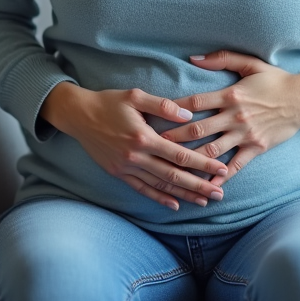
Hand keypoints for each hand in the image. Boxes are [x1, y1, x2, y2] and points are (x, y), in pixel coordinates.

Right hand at [40, 82, 229, 210]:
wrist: (78, 115)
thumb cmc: (108, 102)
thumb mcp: (135, 95)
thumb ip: (163, 105)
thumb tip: (189, 115)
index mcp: (143, 136)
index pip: (180, 155)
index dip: (203, 164)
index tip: (222, 169)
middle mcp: (136, 156)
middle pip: (173, 176)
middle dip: (199, 185)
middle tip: (219, 194)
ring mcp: (126, 167)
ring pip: (160, 186)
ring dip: (183, 195)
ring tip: (204, 201)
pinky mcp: (118, 173)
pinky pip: (142, 189)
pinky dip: (159, 198)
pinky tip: (174, 204)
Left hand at [162, 50, 299, 186]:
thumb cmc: (276, 79)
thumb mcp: (250, 63)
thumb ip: (221, 59)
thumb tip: (193, 58)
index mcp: (230, 94)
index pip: (195, 103)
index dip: (173, 108)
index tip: (154, 114)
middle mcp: (235, 116)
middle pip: (197, 129)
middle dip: (173, 138)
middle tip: (151, 144)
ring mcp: (245, 134)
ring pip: (212, 150)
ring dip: (190, 159)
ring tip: (170, 166)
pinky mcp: (256, 148)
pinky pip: (234, 165)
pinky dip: (219, 175)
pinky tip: (205, 184)